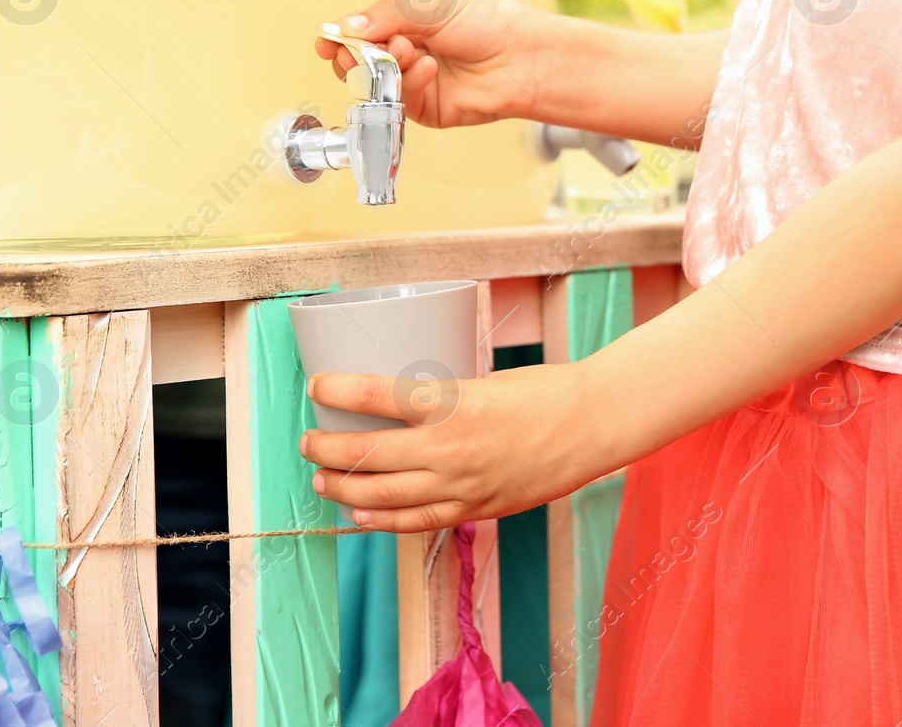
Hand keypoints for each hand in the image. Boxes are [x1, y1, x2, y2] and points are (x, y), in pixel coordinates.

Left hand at [299, 363, 613, 532]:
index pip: (374, 394)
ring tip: (322, 482)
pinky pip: (417, 521)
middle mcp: (448, 447)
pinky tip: (363, 517)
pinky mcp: (476, 508)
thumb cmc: (544, 392)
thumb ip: (443, 400)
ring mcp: (461, 484)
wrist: (592, 426)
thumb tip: (404, 408)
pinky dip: (383, 521)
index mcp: (450, 402)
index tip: (317, 385)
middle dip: (326, 450)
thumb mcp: (484, 380)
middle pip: (366, 454)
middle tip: (309, 442)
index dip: (336, 390)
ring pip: (382, 496)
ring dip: (343, 490)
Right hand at [315, 0, 553, 128]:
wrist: (524, 58)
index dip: (340, 37)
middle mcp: (407, 55)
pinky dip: (411, 83)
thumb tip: (348, 27)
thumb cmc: (491, 24)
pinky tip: (430, 68)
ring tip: (407, 51)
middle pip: (360, 62)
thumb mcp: (432, 5)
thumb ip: (387, 14)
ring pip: (377, 84)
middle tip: (362, 50)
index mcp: (406, 24)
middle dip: (357, 56)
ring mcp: (415, 84)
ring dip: (386, 66)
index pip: (360, 32)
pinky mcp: (427, 110)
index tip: (327, 41)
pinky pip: (402, 101)